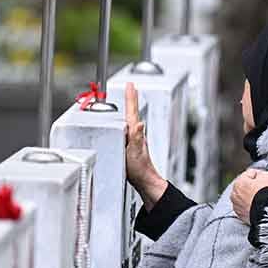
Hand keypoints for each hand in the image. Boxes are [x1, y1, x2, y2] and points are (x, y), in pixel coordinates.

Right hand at [124, 83, 167, 208]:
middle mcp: (136, 134)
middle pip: (132, 112)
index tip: (130, 85)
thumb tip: (139, 124)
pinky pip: (127, 129)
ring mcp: (134, 140)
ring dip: (129, 108)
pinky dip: (125, 122)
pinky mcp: (131, 146)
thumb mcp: (134, 153)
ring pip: (130, 120)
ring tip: (128, 98)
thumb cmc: (139, 169)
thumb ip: (137, 137)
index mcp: (135, 133)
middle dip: (130, 98)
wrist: (144, 181)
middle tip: (129, 87)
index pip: (132, 111)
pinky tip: (124, 123)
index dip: (130, 97)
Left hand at [231, 169, 267, 223]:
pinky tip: (257, 206)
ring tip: (260, 199)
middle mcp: (234, 193)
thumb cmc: (265, 194)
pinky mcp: (240, 214)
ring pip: (243, 197)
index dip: (259, 175)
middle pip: (245, 186)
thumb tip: (260, 175)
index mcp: (238, 182)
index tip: (264, 179)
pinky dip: (249, 206)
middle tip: (262, 189)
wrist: (267, 212)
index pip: (249, 174)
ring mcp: (236, 205)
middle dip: (252, 186)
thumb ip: (261, 173)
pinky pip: (244, 207)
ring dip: (250, 197)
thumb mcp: (266, 176)